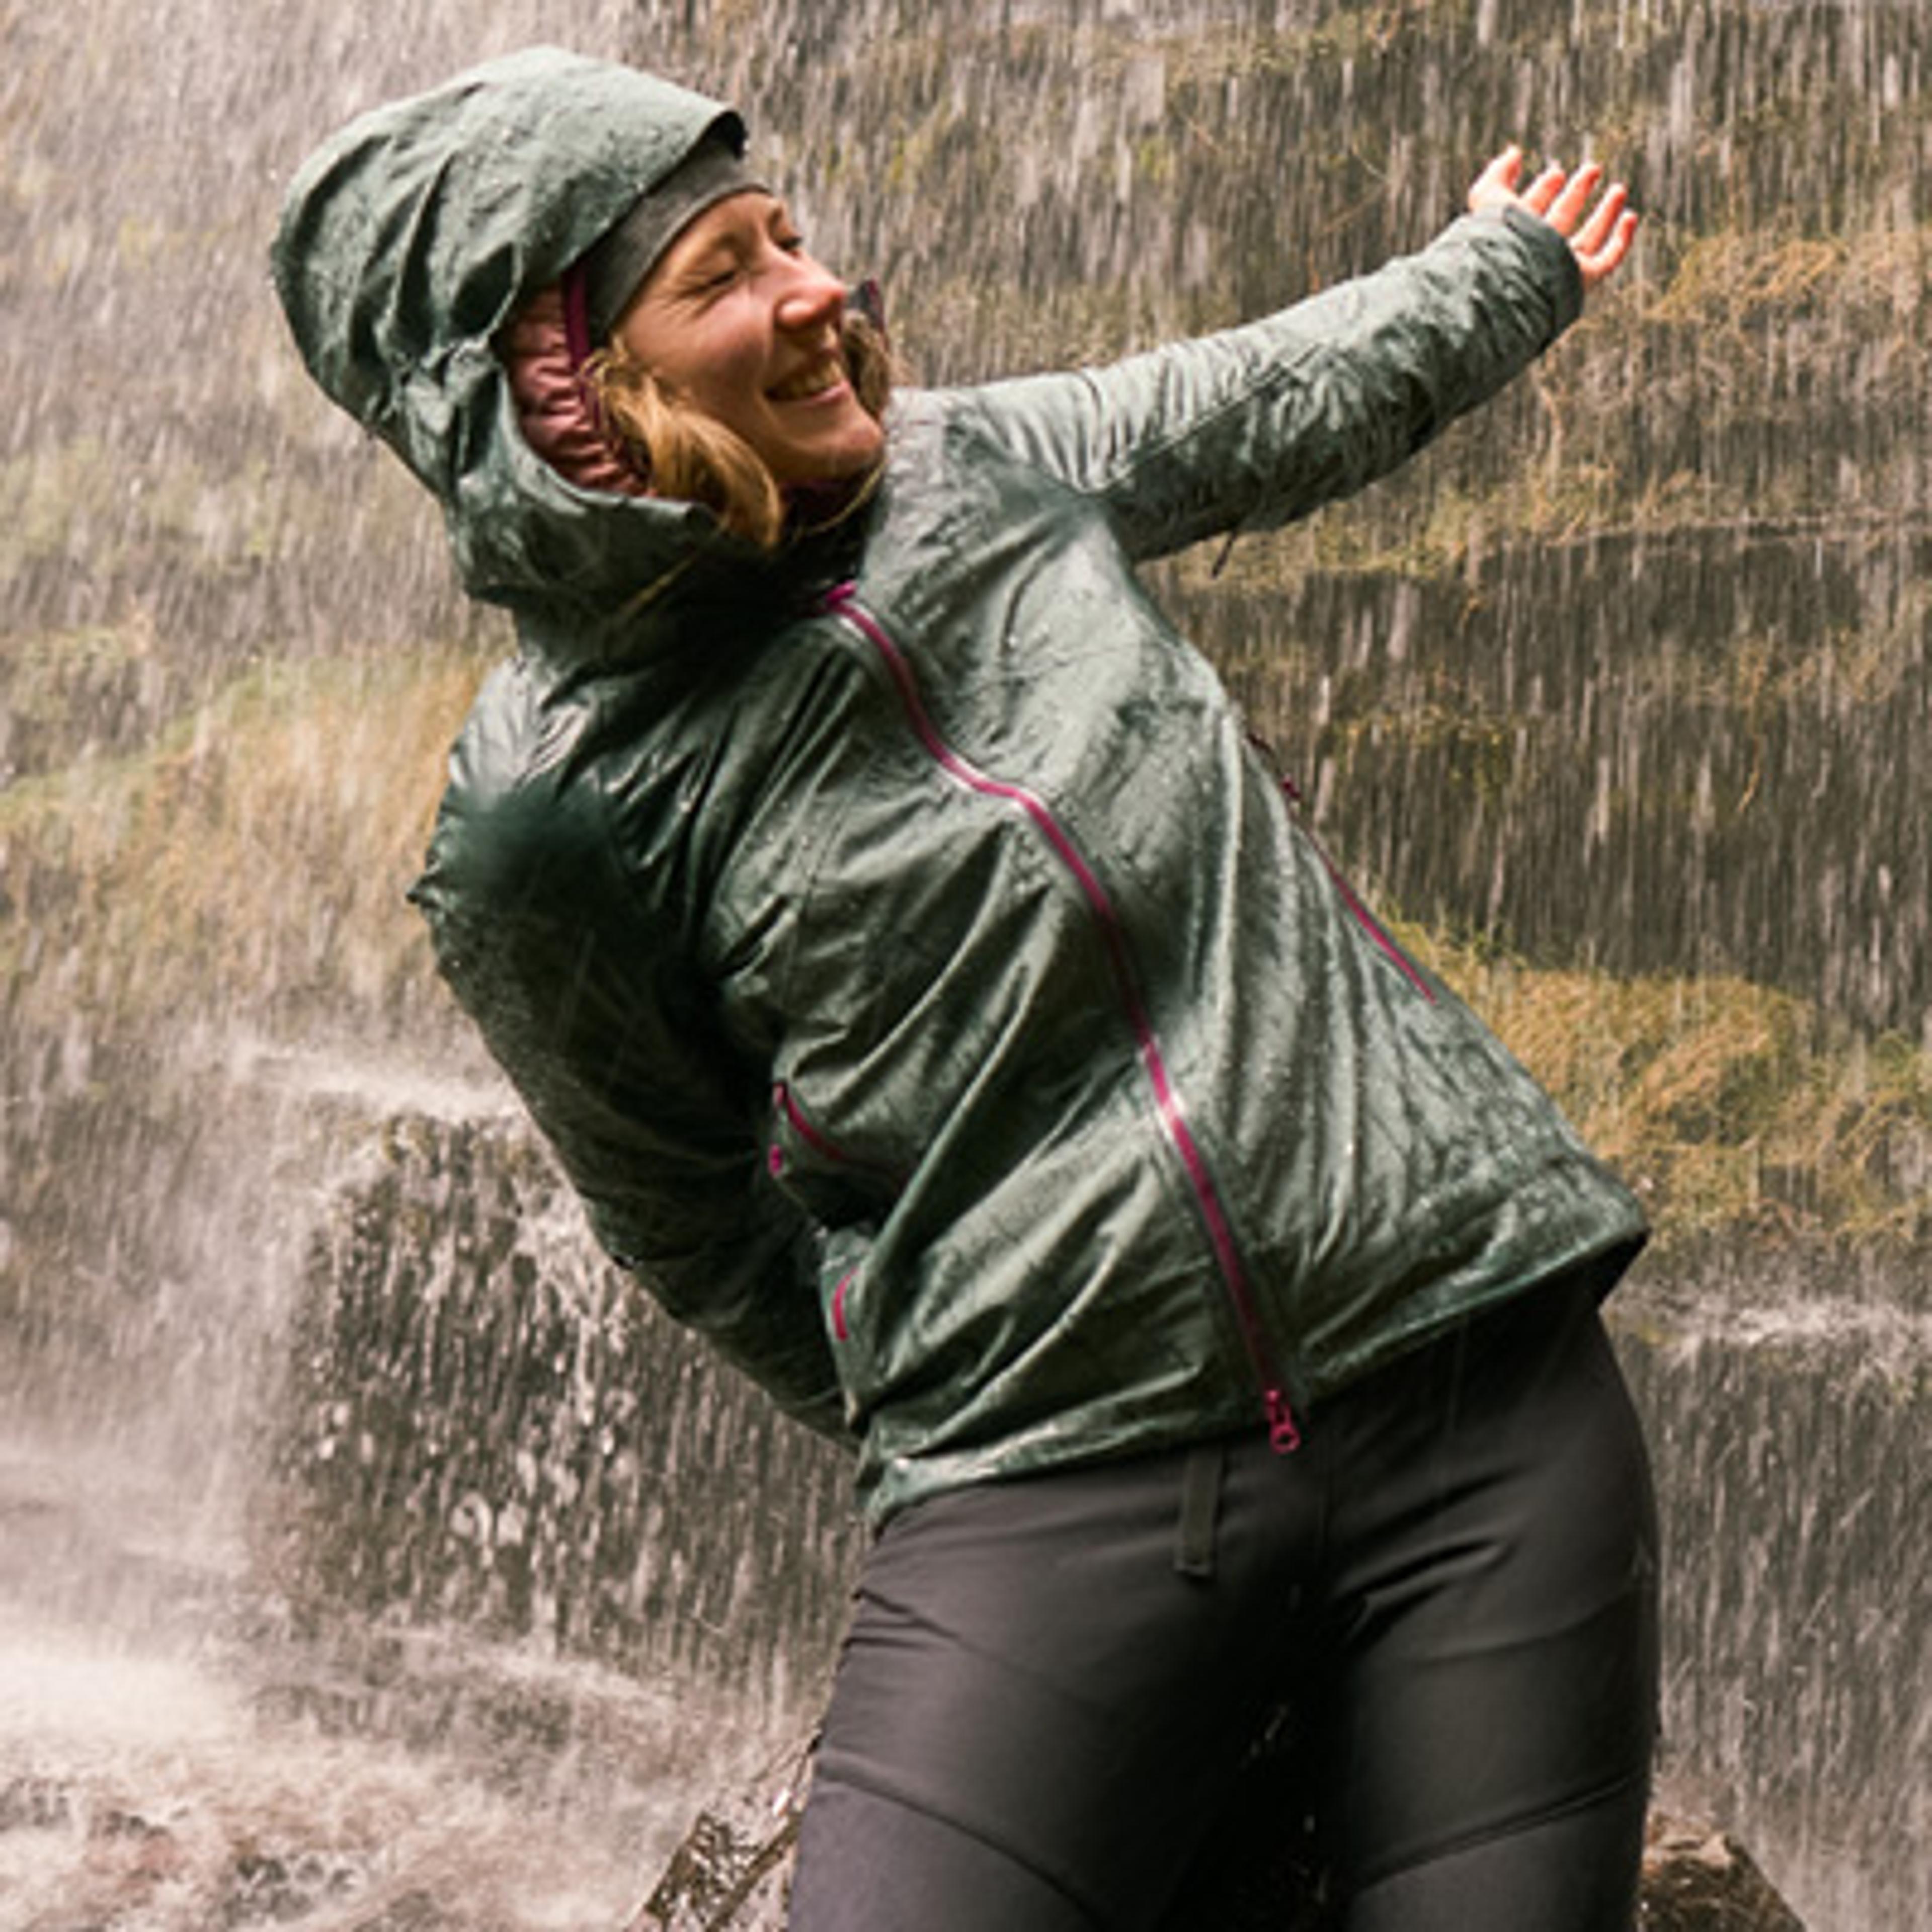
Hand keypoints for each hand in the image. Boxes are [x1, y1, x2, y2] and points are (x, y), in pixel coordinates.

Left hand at [1468, 147, 1637, 291]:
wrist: (1513, 275)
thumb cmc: (1498, 237)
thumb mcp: (1489, 197)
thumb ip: (1499, 173)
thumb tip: (1513, 152)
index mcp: (1514, 235)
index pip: (1532, 209)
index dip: (1544, 189)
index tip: (1556, 172)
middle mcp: (1538, 251)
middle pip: (1562, 220)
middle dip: (1577, 193)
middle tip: (1593, 168)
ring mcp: (1561, 265)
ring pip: (1588, 238)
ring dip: (1605, 213)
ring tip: (1619, 189)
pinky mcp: (1583, 278)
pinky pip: (1608, 260)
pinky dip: (1622, 239)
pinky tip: (1630, 216)